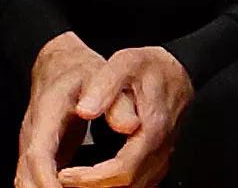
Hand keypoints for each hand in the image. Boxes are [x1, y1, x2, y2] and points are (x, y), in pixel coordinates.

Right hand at [16, 32, 109, 187]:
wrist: (60, 66)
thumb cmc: (81, 71)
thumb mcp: (104, 76)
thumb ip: (116, 101)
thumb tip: (131, 125)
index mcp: (47, 112)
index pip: (38, 153)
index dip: (46, 179)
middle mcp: (33, 134)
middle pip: (25, 177)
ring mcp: (32, 147)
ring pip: (27, 182)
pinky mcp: (39, 157)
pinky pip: (37, 181)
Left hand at [57, 46, 193, 187]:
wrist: (176, 71)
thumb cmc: (151, 67)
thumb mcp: (125, 63)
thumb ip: (106, 85)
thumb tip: (85, 109)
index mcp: (153, 128)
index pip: (122, 169)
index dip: (90, 178)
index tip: (63, 174)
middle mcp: (160, 149)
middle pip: (125, 185)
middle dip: (89, 186)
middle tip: (61, 179)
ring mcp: (162, 158)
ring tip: (71, 180)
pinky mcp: (158, 162)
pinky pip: (136, 184)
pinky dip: (112, 185)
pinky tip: (93, 179)